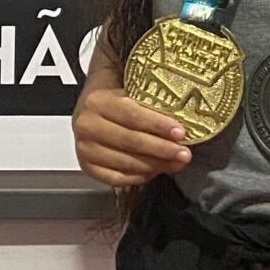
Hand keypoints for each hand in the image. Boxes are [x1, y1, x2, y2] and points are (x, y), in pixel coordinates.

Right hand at [72, 85, 191, 190]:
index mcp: (98, 101)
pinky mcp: (87, 167)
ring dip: (155, 165)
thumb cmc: (115, 99)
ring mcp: (85, 149)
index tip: (181, 133)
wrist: (88, 110)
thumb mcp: (128, 91)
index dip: (158, 125)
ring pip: (125, 162)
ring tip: (176, 164)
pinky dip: (139, 177)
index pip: (132, 115)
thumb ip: (149, 101)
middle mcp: (87, 126)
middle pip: (130, 141)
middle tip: (184, 154)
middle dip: (161, 149)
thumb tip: (184, 117)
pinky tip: (155, 171)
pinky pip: (116, 179)